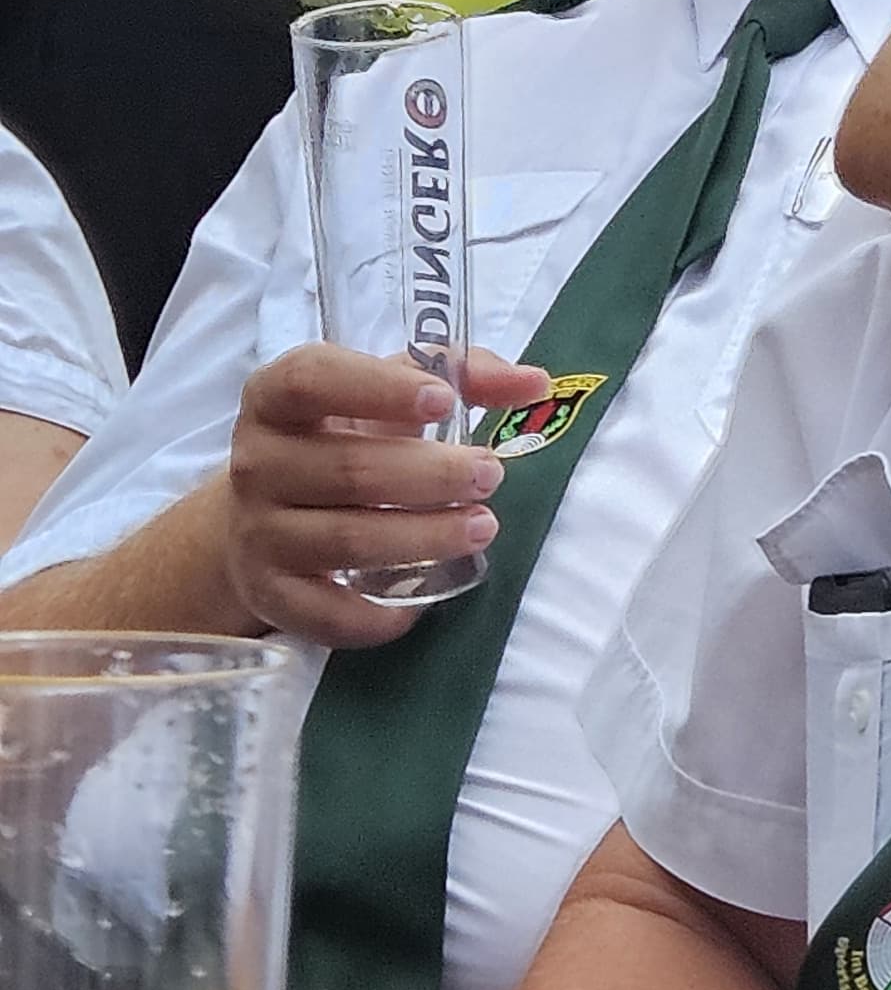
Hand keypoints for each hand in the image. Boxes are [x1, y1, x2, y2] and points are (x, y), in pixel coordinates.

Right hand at [224, 344, 554, 645]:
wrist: (260, 513)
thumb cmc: (342, 435)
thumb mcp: (390, 390)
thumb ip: (465, 375)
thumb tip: (533, 382)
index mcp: (277, 397)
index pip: (312, 379)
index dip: (377, 389)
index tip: (442, 400)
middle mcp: (257, 463)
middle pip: (346, 470)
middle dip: (429, 475)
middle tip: (490, 474)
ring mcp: (258, 533)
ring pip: (344, 541)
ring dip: (421, 537)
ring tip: (481, 527)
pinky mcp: (269, 594)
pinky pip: (325, 613)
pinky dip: (378, 613)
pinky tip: (425, 597)